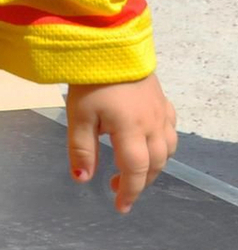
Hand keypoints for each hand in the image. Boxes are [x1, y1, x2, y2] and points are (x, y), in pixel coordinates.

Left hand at [67, 73, 176, 212]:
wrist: (110, 43)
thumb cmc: (91, 80)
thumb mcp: (78, 116)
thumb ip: (82, 150)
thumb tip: (83, 181)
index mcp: (131, 130)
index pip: (135, 170)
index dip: (129, 192)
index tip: (120, 207)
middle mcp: (152, 124)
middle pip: (156, 163)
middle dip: (140, 182)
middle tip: (119, 188)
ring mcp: (160, 111)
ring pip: (168, 148)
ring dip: (154, 165)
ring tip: (135, 170)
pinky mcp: (162, 99)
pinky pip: (170, 128)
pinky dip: (163, 143)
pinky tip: (150, 141)